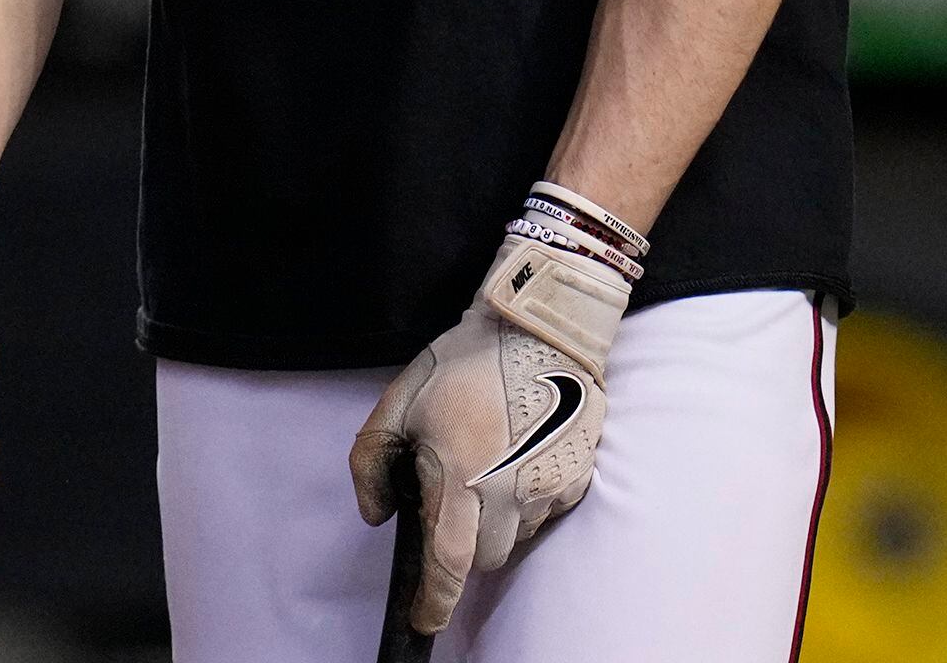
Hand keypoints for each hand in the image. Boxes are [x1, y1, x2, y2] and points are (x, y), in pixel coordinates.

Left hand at [348, 232, 633, 633]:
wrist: (540, 326)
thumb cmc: (465, 361)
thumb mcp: (398, 402)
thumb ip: (371, 461)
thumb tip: (378, 514)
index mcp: (460, 474)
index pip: (448, 562)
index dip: (434, 601)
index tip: (425, 621)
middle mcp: (508, 490)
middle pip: (485, 558)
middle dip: (465, 547)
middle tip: (455, 501)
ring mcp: (547, 485)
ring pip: (517, 537)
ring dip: (499, 523)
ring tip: (490, 470)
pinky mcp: (575, 475)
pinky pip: (545, 512)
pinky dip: (528, 502)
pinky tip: (519, 460)